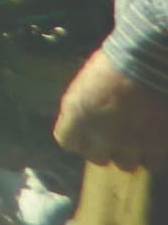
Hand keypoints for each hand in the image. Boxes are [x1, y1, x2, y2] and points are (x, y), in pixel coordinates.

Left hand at [55, 48, 167, 170]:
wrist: (151, 62)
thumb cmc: (118, 61)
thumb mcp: (89, 80)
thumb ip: (85, 105)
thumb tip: (88, 115)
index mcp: (77, 114)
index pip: (67, 140)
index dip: (78, 137)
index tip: (86, 132)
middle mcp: (100, 135)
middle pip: (96, 157)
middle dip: (103, 148)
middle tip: (114, 134)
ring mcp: (130, 145)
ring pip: (125, 163)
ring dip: (129, 153)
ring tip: (136, 136)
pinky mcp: (157, 149)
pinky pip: (152, 162)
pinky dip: (153, 153)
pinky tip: (155, 138)